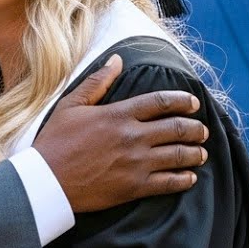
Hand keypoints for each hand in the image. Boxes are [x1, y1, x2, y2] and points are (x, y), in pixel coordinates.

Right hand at [34, 54, 207, 212]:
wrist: (47, 182)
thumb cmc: (56, 142)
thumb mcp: (71, 105)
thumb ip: (97, 82)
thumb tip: (117, 59)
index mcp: (119, 114)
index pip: (161, 102)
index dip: (182, 101)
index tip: (193, 103)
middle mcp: (132, 137)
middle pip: (176, 128)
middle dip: (195, 129)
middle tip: (202, 130)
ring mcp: (136, 163)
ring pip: (177, 155)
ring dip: (195, 153)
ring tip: (201, 153)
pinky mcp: (134, 187)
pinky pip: (168, 183)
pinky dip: (183, 179)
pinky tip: (189, 177)